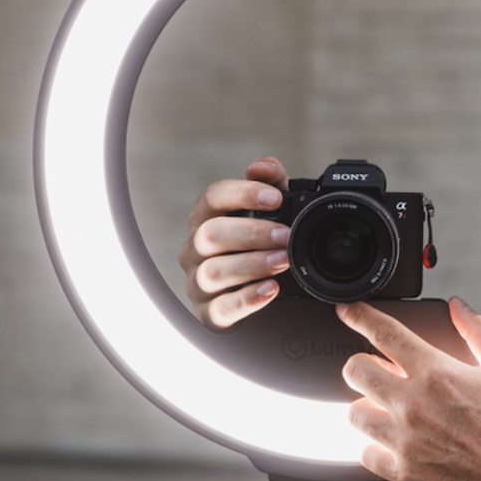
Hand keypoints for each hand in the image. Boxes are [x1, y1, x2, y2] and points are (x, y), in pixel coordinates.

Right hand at [179, 156, 291, 330]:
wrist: (257, 294)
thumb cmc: (258, 245)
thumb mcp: (271, 212)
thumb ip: (271, 183)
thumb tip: (261, 166)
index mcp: (207, 218)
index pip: (213, 197)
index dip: (243, 194)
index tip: (277, 198)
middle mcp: (195, 248)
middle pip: (211, 234)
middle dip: (252, 233)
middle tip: (286, 236)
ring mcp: (198, 282)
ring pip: (213, 271)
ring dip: (251, 264)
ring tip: (283, 261)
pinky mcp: (208, 313)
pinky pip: (221, 308)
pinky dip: (247, 299)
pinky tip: (271, 290)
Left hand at [340, 297, 480, 480]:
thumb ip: (480, 332)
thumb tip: (459, 307)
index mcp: (438, 373)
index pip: (383, 333)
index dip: (359, 316)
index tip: (350, 312)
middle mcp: (414, 405)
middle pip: (355, 371)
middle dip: (363, 365)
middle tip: (378, 371)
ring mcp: (405, 441)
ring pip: (354, 414)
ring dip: (368, 406)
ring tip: (387, 409)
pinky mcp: (405, 473)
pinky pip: (365, 454)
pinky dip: (374, 446)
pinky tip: (394, 442)